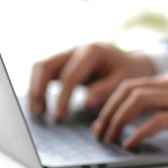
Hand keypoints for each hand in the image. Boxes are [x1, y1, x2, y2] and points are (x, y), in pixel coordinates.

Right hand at [28, 43, 154, 121]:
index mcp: (91, 52)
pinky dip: (39, 87)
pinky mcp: (65, 63)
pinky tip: (42, 106)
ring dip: (35, 89)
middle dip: (39, 90)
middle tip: (41, 114)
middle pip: (45, 66)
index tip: (58, 118)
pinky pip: (45, 72)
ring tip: (38, 112)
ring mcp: (68, 54)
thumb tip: (87, 102)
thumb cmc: (130, 73)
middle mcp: (76, 49)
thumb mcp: (125, 81)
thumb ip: (107, 90)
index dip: (61, 98)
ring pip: (41, 67)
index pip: (69, 76)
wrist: (132, 63)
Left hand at [91, 70, 167, 148]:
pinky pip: (157, 121)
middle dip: (108, 112)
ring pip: (136, 101)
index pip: (132, 85)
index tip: (103, 122)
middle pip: (128, 90)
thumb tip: (147, 122)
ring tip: (110, 139)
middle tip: (100, 133)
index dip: (111, 103)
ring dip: (117, 121)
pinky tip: (131, 144)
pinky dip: (138, 133)